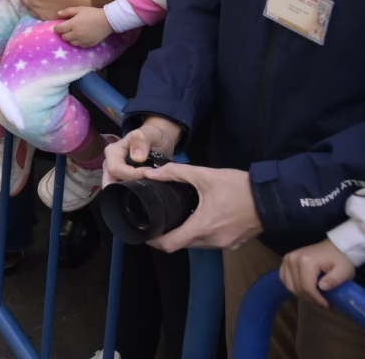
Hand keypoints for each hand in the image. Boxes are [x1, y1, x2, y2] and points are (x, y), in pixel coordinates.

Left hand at [55, 6, 114, 47]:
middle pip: (64, 37)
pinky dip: (78, 42)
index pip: (58, 29)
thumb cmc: (93, 13)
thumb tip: (58, 14)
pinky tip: (81, 36)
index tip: (59, 26)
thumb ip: (67, 11)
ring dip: (70, 38)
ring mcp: (83, 40)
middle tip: (67, 29)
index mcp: (72, 24)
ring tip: (74, 32)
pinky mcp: (89, 44)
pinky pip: (79, 45)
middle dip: (63, 33)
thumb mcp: (79, 9)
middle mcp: (76, 34)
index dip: (57, 27)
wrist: (108, 20)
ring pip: (71, 42)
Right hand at [103, 118, 183, 184]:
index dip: (133, 174)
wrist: (159, 141)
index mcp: (112, 151)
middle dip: (128, 187)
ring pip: (115, 189)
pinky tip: (145, 189)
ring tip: (147, 186)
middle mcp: (110, 163)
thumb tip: (137, 158)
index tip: (149, 172)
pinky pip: (122, 190)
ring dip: (130, 191)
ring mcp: (115, 173)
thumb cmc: (152, 136)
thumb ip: (141, 141)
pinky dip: (133, 193)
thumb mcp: (149, 134)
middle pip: (111, 182)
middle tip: (147, 183)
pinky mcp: (122, 180)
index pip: (116, 169)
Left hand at [144, 164, 260, 253]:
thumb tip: (151, 173)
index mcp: (202, 227)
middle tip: (159, 219)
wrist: (272, 198)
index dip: (154, 240)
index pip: (170, 245)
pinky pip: (211, 242)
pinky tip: (199, 218)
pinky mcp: (234, 243)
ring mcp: (225, 244)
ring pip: (196, 244)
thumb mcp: (205, 175)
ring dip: (185, 234)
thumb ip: (176, 173)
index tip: (145, 231)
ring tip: (177, 217)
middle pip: (181, 244)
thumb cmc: (239, 187)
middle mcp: (213, 241)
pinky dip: (201, 234)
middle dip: (168, 234)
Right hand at [281, 239, 357, 308]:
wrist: (335, 247)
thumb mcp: (344, 271)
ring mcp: (287, 259)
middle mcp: (293, 259)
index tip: (327, 305)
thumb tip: (322, 288)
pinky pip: (284, 279)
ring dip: (302, 294)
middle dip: (310, 298)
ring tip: (315, 296)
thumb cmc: (340, 260)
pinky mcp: (285, 260)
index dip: (316, 299)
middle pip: (297, 287)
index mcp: (306, 261)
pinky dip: (292, 286)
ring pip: (289, 285)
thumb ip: (334, 280)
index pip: (307, 287)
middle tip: (323, 302)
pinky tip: (303, 288)